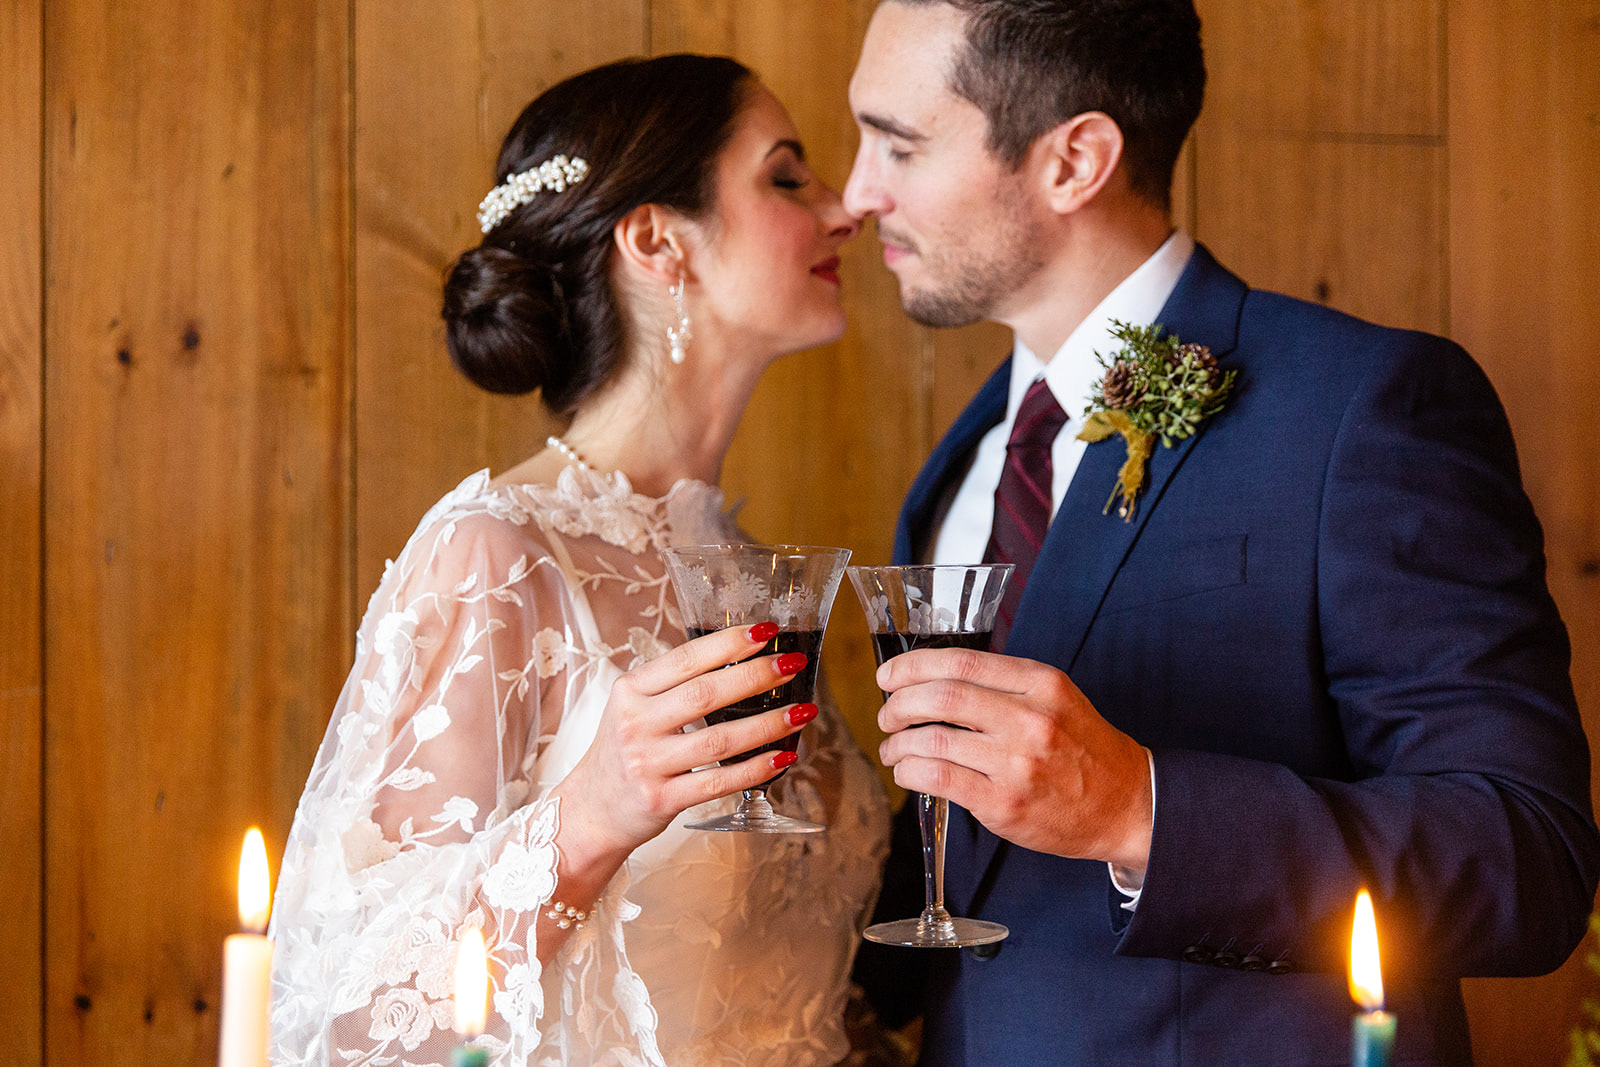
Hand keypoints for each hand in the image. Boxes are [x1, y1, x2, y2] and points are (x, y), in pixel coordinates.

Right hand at [557, 621, 814, 858]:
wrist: (592, 811)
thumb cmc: (623, 752)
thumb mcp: (633, 708)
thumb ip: (673, 686)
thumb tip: (740, 659)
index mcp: (630, 691)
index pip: (686, 659)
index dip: (729, 643)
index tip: (766, 632)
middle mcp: (636, 724)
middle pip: (705, 694)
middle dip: (756, 676)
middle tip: (794, 664)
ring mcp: (647, 764)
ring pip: (719, 740)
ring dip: (768, 724)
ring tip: (802, 711)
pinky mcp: (661, 800)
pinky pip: (718, 782)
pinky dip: (755, 769)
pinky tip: (782, 757)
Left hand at [875, 647, 1152, 872]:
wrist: (1128, 805)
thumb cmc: (1085, 750)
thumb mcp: (1056, 699)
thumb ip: (1003, 685)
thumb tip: (933, 679)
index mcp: (1041, 683)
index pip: (961, 662)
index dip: (913, 666)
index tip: (889, 675)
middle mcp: (1030, 719)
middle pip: (941, 697)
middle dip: (898, 704)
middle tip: (887, 714)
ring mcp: (1017, 764)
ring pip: (933, 741)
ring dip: (898, 743)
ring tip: (893, 748)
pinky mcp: (1005, 804)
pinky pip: (939, 780)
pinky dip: (911, 772)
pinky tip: (908, 772)